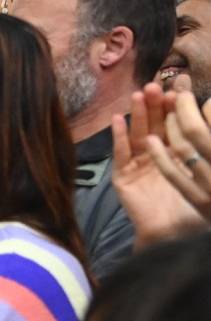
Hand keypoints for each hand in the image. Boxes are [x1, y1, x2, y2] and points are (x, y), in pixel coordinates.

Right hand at [113, 87, 204, 246]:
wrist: (174, 234)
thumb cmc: (193, 208)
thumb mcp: (204, 172)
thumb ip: (206, 149)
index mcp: (176, 154)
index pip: (173, 125)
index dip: (173, 108)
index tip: (178, 90)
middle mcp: (155, 156)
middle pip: (154, 126)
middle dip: (154, 105)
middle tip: (155, 86)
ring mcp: (137, 165)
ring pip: (138, 135)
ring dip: (137, 115)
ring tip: (138, 96)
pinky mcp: (123, 177)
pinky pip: (121, 154)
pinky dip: (118, 137)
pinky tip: (117, 120)